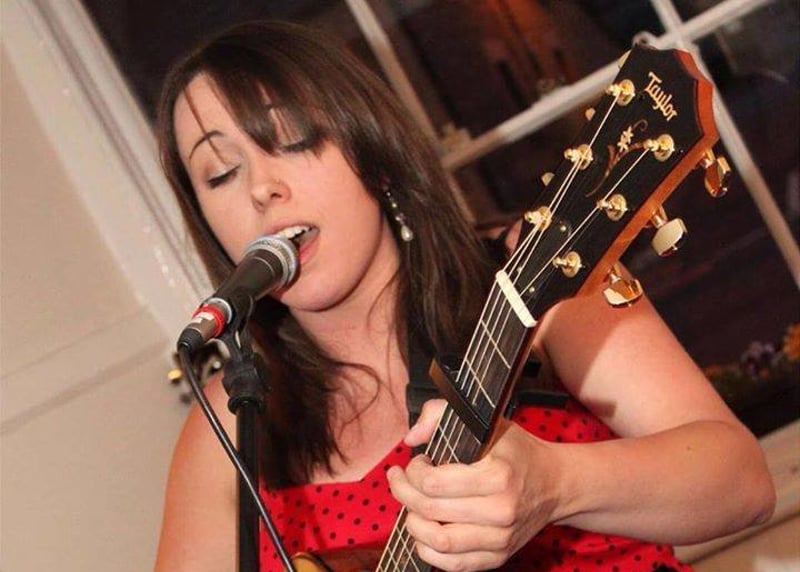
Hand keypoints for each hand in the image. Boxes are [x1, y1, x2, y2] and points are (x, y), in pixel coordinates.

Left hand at [387, 399, 560, 570]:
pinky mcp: (497, 557)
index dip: (413, 472)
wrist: (555, 483)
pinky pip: (452, 564)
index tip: (416, 462)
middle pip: (429, 511)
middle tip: (401, 480)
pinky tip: (424, 529)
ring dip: (412, 523)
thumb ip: (440, 414)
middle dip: (404, 493)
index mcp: (497, 476)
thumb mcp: (485, 421)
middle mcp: (500, 511)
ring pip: (437, 542)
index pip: (433, 483)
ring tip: (411, 505)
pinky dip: (428, 549)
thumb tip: (411, 438)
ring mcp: (500, 539)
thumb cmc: (516, 451)